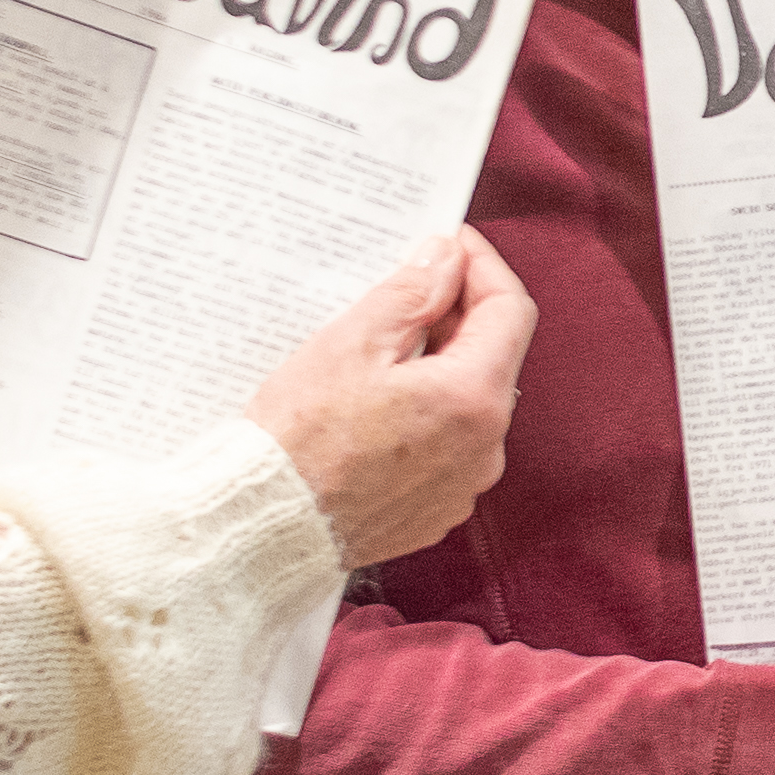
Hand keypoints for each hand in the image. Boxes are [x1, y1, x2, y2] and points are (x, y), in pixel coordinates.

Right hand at [245, 229, 537, 567]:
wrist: (264, 529)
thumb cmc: (299, 440)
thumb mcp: (352, 344)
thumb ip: (412, 294)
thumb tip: (447, 258)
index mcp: (474, 399)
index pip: (510, 309)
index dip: (480, 266)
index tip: (448, 245)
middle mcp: (485, 448)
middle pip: (490, 356)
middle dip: (455, 315)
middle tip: (405, 289)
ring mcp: (463, 485)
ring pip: (466, 402)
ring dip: (438, 367)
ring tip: (382, 347)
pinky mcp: (436, 509)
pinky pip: (446, 446)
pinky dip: (424, 415)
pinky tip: (378, 406)